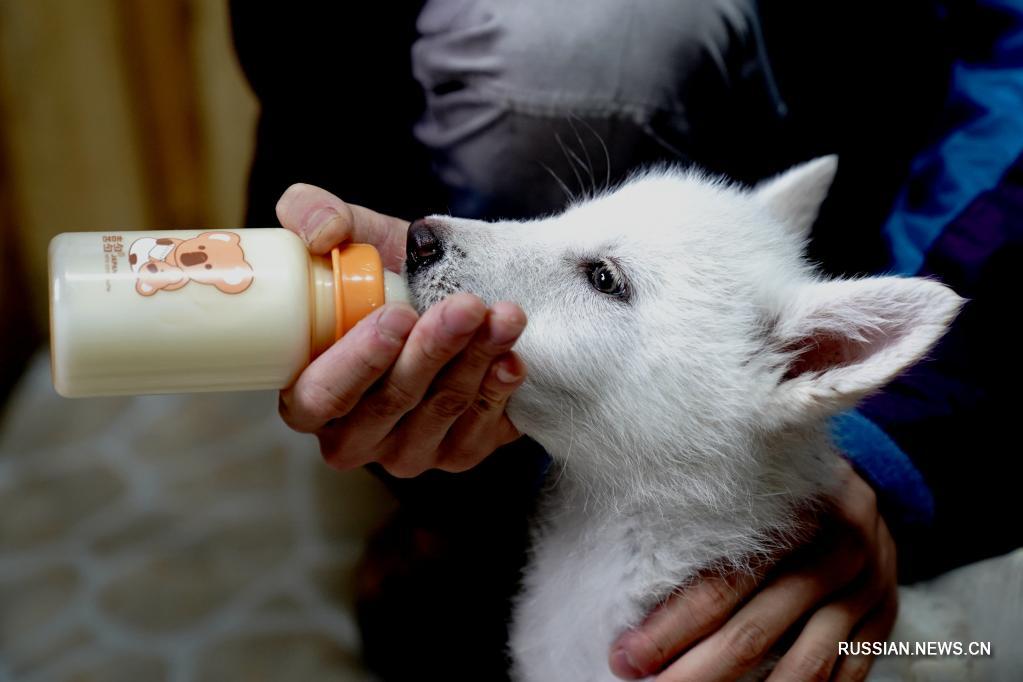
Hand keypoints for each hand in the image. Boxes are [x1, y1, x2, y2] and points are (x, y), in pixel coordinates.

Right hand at [275, 183, 526, 476]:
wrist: (450, 293)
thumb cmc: (389, 275)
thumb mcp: (352, 237)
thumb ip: (313, 214)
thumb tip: (321, 233)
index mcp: (308, 392)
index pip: (321, 396)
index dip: (356, 362)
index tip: (397, 314)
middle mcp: (352, 434)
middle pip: (390, 402)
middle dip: (432, 351)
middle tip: (465, 306)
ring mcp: (406, 451)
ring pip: (440, 411)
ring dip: (475, 359)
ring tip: (503, 316)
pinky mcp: (456, 453)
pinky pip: (477, 429)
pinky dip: (498, 389)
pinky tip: (512, 356)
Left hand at [609, 463, 897, 681]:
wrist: (868, 479)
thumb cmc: (781, 487)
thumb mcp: (752, 485)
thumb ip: (709, 525)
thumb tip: (635, 584)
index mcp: (792, 510)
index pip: (722, 584)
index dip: (671, 627)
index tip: (627, 654)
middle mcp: (835, 551)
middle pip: (755, 631)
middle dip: (694, 671)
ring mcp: (866, 590)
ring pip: (803, 665)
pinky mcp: (882, 620)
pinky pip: (845, 674)